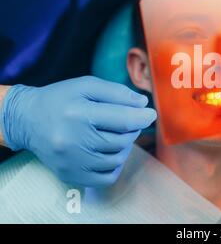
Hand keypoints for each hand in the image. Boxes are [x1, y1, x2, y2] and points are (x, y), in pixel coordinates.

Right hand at [0, 76, 156, 186]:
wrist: (27, 120)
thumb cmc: (61, 99)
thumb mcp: (86, 85)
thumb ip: (116, 92)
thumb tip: (143, 105)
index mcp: (78, 113)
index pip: (122, 120)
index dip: (142, 117)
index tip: (150, 114)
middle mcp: (73, 140)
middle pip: (122, 141)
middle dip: (132, 129)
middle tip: (127, 121)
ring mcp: (71, 161)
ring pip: (117, 159)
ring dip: (124, 146)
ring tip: (115, 134)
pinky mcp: (70, 175)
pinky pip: (106, 177)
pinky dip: (115, 165)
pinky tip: (109, 152)